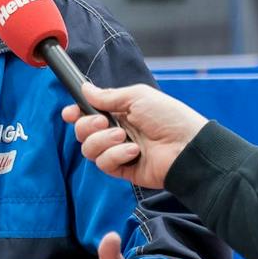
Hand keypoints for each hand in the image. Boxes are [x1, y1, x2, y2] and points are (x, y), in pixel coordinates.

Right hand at [61, 83, 207, 189]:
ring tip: (124, 137)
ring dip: (103, 141)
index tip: (70, 112)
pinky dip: (115, 156)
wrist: (187, 147)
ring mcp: (118, 151)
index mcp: (119, 112)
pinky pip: (103, 164)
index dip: (75, 113)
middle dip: (87, 125)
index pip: (87, 113)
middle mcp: (116, 131)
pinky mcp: (122, 169)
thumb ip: (109, 96)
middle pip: (82, 132)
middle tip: (104, 122)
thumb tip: (85, 89)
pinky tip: (134, 152)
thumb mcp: (138, 97)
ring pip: (89, 149)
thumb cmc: (169, 117)